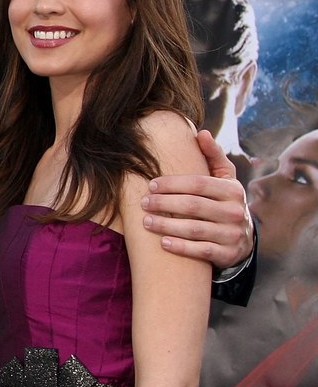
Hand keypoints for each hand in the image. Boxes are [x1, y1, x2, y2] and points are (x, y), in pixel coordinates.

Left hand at [141, 130, 253, 268]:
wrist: (243, 237)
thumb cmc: (224, 201)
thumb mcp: (224, 178)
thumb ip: (213, 155)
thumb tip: (202, 132)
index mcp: (232, 190)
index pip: (198, 183)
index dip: (172, 184)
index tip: (150, 184)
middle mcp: (235, 211)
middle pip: (193, 206)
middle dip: (164, 204)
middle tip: (144, 203)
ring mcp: (232, 234)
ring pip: (195, 229)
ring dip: (167, 225)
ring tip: (146, 221)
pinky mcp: (227, 254)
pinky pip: (202, 251)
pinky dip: (182, 247)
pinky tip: (163, 242)